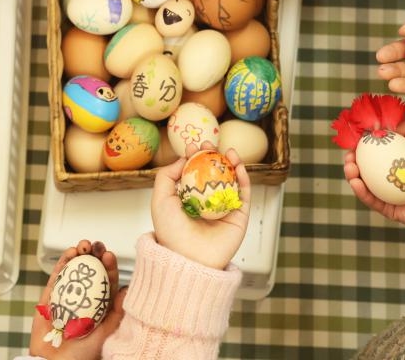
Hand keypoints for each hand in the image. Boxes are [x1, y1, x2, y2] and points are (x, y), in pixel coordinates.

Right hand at [29, 239, 124, 359]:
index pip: (107, 281)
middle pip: (90, 271)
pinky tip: (69, 253)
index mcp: (100, 307)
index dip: (109, 267)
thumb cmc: (81, 355)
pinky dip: (62, 263)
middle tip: (96, 245)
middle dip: (94, 255)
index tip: (109, 255)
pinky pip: (56, 277)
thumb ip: (115, 313)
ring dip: (79, 254)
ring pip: (73, 270)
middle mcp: (84, 299)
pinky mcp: (49, 297)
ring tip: (83, 245)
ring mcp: (66, 296)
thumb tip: (127, 289)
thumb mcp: (105, 334)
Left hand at [152, 143, 250, 269]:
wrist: (189, 258)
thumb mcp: (160, 199)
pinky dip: (244, 177)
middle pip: (215, 174)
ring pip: (232, 181)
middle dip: (213, 157)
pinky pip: (244, 194)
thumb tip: (183, 158)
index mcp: (189, 199)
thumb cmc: (171, 231)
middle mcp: (207, 203)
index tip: (193, 146)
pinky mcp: (239, 217)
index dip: (195, 157)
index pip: (194, 173)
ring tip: (228, 151)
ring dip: (232, 163)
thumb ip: (166, 176)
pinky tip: (239, 165)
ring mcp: (224, 209)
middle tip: (209, 145)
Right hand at [343, 120, 404, 228]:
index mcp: (403, 161)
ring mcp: (392, 194)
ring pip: (366, 184)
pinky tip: (355, 181)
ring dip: (352, 174)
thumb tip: (383, 124)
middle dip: (353, 159)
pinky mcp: (391, 210)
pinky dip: (360, 191)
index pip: (378, 151)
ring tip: (349, 166)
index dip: (363, 144)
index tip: (354, 138)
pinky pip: (372, 200)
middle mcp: (395, 177)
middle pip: (367, 167)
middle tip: (348, 154)